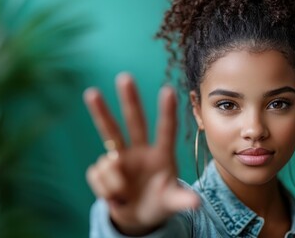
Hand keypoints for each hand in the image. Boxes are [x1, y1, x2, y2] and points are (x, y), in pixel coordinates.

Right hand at [84, 73, 198, 235]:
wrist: (137, 216)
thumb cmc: (159, 203)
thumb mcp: (172, 202)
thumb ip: (181, 201)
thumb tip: (195, 203)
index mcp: (161, 155)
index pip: (166, 130)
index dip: (167, 112)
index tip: (168, 90)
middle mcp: (139, 150)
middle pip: (133, 121)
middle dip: (129, 100)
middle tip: (125, 77)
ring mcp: (120, 157)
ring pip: (107, 137)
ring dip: (110, 172)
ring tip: (121, 196)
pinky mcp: (103, 168)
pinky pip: (98, 172)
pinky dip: (105, 189)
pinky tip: (114, 198)